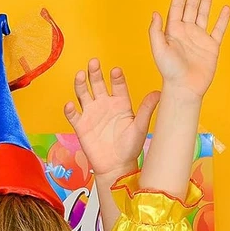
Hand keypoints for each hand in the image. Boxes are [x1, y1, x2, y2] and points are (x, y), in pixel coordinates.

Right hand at [64, 61, 159, 179]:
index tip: (115, 71)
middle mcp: (105, 105)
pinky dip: (70, 110)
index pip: (117, 84)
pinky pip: (73, 116)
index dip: (116, 77)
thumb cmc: (130, 148)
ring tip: (81, 75)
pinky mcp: (81, 127)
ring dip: (81, 85)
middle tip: (94, 63)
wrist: (116, 167)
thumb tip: (159, 92)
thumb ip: (147, 109)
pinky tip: (71, 104)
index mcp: (120, 102)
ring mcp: (91, 114)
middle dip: (95, 73)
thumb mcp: (140, 127)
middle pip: (97, 84)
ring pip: (83, 94)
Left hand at [148, 0, 229, 96]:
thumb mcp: (159, 50)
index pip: (176, 6)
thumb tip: (155, 13)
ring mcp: (199, 39)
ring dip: (205, 1)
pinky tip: (225, 9)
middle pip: (191, 7)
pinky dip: (223, 19)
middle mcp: (186, 33)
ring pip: (203, 14)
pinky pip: (218, 30)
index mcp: (173, 32)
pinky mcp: (211, 47)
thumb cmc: (170, 73)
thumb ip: (155, 31)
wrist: (184, 89)